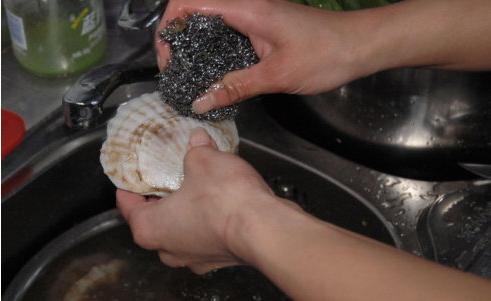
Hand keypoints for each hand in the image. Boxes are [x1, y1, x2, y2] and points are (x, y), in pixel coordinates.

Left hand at [117, 128, 281, 273]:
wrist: (265, 229)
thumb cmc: (224, 197)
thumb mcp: (203, 160)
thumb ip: (196, 149)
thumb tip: (198, 139)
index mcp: (151, 229)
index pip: (127, 207)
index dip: (129, 188)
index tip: (131, 177)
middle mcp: (169, 250)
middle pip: (154, 222)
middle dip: (160, 200)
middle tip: (165, 179)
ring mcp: (197, 259)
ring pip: (181, 232)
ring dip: (185, 212)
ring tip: (196, 189)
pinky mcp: (222, 259)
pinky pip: (206, 236)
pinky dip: (208, 221)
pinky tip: (220, 203)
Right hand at [155, 0, 374, 113]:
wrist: (359, 46)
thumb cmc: (324, 56)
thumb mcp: (276, 76)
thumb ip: (235, 87)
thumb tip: (199, 102)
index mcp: (246, 8)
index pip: (189, 3)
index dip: (168, 28)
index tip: (166, 59)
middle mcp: (246, 5)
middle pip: (195, 9)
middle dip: (176, 37)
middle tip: (174, 71)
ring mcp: (254, 14)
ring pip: (210, 21)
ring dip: (194, 44)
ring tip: (188, 74)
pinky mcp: (262, 26)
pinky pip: (228, 32)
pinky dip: (214, 49)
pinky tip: (214, 73)